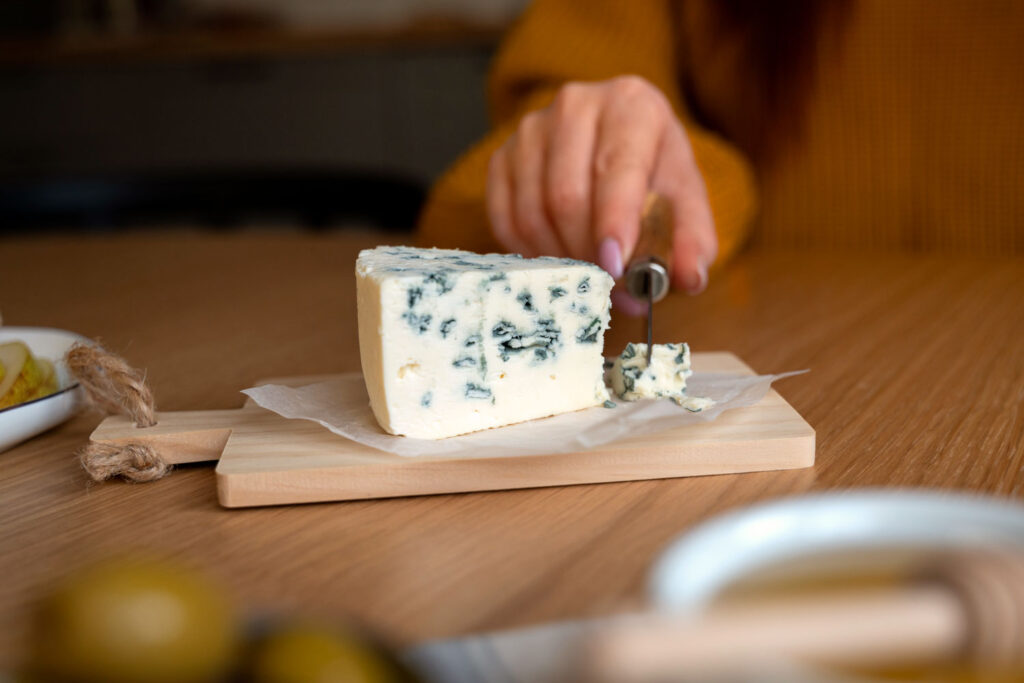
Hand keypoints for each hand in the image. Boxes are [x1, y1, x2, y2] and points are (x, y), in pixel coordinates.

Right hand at [487, 76, 717, 313]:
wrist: (617, 150)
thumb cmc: (654, 176)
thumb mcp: (685, 202)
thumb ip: (693, 240)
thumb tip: (690, 278)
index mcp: (630, 104)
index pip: (616, 167)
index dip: (614, 221)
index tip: (616, 265)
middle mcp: (575, 105)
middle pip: (567, 196)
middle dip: (589, 254)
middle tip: (611, 288)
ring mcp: (531, 130)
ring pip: (532, 213)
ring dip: (562, 260)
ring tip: (591, 278)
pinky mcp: (502, 158)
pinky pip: (506, 221)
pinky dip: (533, 255)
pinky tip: (561, 262)